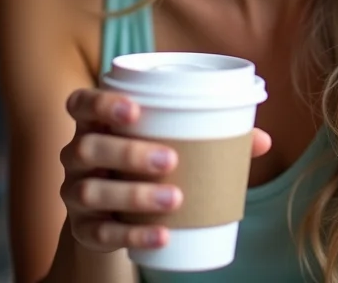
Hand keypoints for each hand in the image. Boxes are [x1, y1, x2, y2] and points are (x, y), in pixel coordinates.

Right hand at [59, 88, 272, 252]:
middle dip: (127, 152)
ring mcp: (75, 193)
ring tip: (176, 197)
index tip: (134, 110)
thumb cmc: (147, 164)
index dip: (101, 103)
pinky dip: (133, 234)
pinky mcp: (83, 229)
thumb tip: (262, 140)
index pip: (80, 103)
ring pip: (90, 192)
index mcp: (95, 123)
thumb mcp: (169, 145)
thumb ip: (210, 138)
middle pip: (87, 147)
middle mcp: (76, 155)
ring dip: (133, 195)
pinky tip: (162, 234)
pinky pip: (101, 233)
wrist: (116, 214)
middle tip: (171, 159)